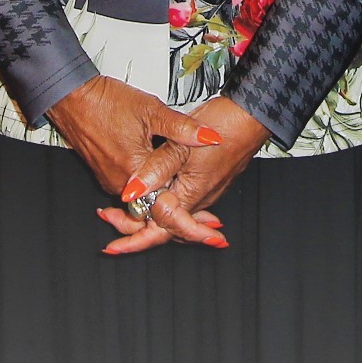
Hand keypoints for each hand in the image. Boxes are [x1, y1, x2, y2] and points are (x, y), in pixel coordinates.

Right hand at [45, 75, 222, 206]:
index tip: (210, 230)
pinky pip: (130, 191)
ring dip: (162, 198)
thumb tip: (211, 138)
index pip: (166, 208)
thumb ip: (184, 128)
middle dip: (179, 212)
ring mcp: (110, 180)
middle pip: (154, 209)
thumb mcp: (152, 110)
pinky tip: (160, 175)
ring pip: (142, 201)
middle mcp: (120, 183)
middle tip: (207, 221)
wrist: (72, 96)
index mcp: (135, 171)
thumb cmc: (106, 102)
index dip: (190, 221)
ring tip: (186, 196)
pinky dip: (146, 189)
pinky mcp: (105, 174)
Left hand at [98, 95, 268, 254]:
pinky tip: (155, 193)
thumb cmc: (224, 125)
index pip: (158, 230)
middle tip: (109, 218)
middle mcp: (200, 198)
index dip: (133, 241)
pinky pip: (183, 201)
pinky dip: (163, 202)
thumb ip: (156, 169)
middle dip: (134, 228)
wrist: (252, 115)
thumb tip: (132, 190)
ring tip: (122, 208)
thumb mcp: (181, 145)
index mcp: (190, 194)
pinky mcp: (209, 180)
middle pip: (163, 226)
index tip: (112, 247)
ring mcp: (206, 190)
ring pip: (172, 213)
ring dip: (147, 214)